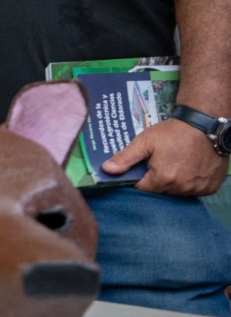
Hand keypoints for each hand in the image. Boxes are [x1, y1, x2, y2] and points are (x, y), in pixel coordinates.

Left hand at [103, 117, 227, 195]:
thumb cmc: (173, 132)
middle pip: (159, 190)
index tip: (141, 166)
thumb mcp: (145, 142)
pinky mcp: (210, 187)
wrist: (205, 125)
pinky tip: (188, 168)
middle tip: (159, 162)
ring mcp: (198, 189)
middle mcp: (181, 188)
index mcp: (163, 179)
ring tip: (174, 163)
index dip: (138, 177)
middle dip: (155, 179)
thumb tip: (106, 170)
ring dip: (173, 182)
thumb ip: (125, 158)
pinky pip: (194, 190)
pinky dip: (189, 183)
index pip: (142, 188)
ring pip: (177, 192)